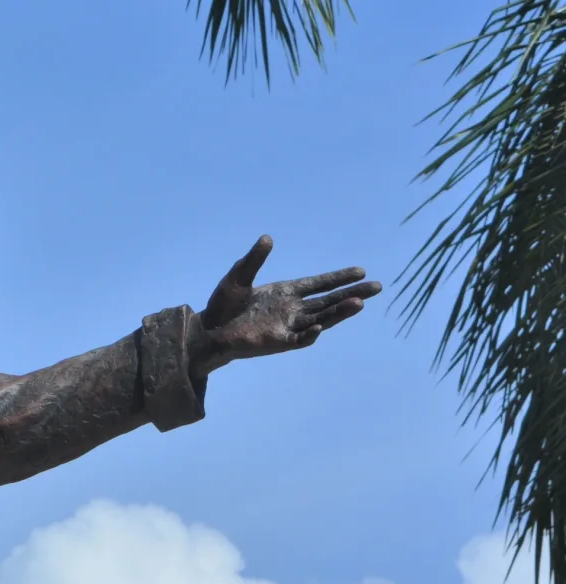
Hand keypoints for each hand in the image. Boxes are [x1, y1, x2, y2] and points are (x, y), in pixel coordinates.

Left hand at [191, 235, 380, 376]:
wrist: (209, 330)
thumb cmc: (222, 305)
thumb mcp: (238, 277)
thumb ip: (254, 259)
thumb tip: (267, 238)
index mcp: (286, 292)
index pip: (319, 284)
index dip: (339, 278)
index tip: (361, 271)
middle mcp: (292, 309)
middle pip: (329, 301)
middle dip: (352, 294)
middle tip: (377, 287)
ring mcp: (288, 326)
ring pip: (322, 318)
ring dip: (340, 312)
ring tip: (360, 303)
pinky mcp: (278, 342)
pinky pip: (300, 339)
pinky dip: (311, 334)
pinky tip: (321, 326)